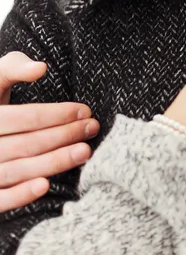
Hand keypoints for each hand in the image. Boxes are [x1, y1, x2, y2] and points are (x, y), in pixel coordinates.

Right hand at [0, 51, 98, 212]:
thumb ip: (15, 68)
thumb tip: (40, 68)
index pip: (24, 117)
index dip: (56, 115)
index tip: (85, 111)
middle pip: (25, 144)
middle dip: (63, 136)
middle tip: (92, 129)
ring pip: (16, 170)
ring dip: (53, 163)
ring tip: (85, 152)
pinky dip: (19, 195)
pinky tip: (46, 185)